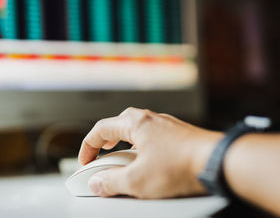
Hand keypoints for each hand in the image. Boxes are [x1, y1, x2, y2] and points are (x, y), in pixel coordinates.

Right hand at [78, 107, 223, 197]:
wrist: (218, 161)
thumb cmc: (180, 165)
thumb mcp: (137, 181)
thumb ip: (111, 182)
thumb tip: (97, 183)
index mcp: (135, 123)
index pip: (101, 129)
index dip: (88, 147)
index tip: (85, 163)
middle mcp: (150, 118)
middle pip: (118, 125)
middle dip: (105, 141)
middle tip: (100, 155)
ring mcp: (165, 125)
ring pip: (136, 130)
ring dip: (123, 145)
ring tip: (121, 159)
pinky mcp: (177, 134)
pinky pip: (151, 137)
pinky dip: (141, 148)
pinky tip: (147, 161)